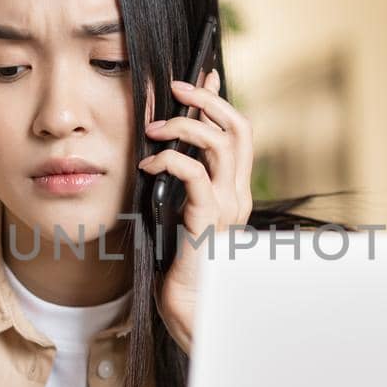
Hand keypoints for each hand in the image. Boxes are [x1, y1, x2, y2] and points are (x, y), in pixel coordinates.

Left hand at [138, 67, 253, 353]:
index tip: (200, 76)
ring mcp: (227, 209)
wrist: (188, 311)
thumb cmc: (176, 267)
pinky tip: (148, 164)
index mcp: (233, 192)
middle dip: (207, 99)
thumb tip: (157, 152)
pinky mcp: (208, 221)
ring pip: (221, 144)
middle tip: (176, 85)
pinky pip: (195, 175)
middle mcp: (237, 196)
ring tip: (154, 127)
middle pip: (238, 129)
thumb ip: (176, 186)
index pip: (237, 134)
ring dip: (186, 125)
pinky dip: (169, 160)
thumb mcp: (176, 214)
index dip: (220, 101)